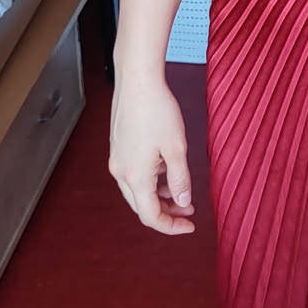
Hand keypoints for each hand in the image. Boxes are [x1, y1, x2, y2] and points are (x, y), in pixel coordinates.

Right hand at [109, 72, 195, 235]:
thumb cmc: (157, 110)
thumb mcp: (176, 149)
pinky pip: (134, 175)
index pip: (151, 216)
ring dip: (159, 197)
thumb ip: (180, 180)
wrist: (137, 81)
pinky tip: (167, 172)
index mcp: (135, 177)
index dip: (171, 226)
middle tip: (188, 212)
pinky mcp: (118, 148)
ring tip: (182, 193)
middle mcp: (121, 172)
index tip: (190, 226)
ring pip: (137, 191)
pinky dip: (151, 181)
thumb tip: (182, 202)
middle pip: (142, 207)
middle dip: (166, 213)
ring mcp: (117, 160)